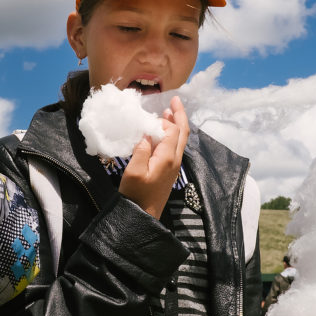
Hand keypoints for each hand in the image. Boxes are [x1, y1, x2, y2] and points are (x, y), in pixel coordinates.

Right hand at [118, 95, 188, 218]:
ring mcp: (173, 166)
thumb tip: (146, 134)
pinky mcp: (169, 170)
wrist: (142, 215)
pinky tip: (162, 133)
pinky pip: (175, 147)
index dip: (167, 118)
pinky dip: (171, 135)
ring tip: (169, 112)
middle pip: (182, 133)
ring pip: (180, 140)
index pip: (173, 130)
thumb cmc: (136, 194)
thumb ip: (141, 150)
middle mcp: (174, 160)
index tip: (159, 108)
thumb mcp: (133, 171)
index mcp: (167, 158)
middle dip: (180, 115)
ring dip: (176, 124)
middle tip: (174, 100)